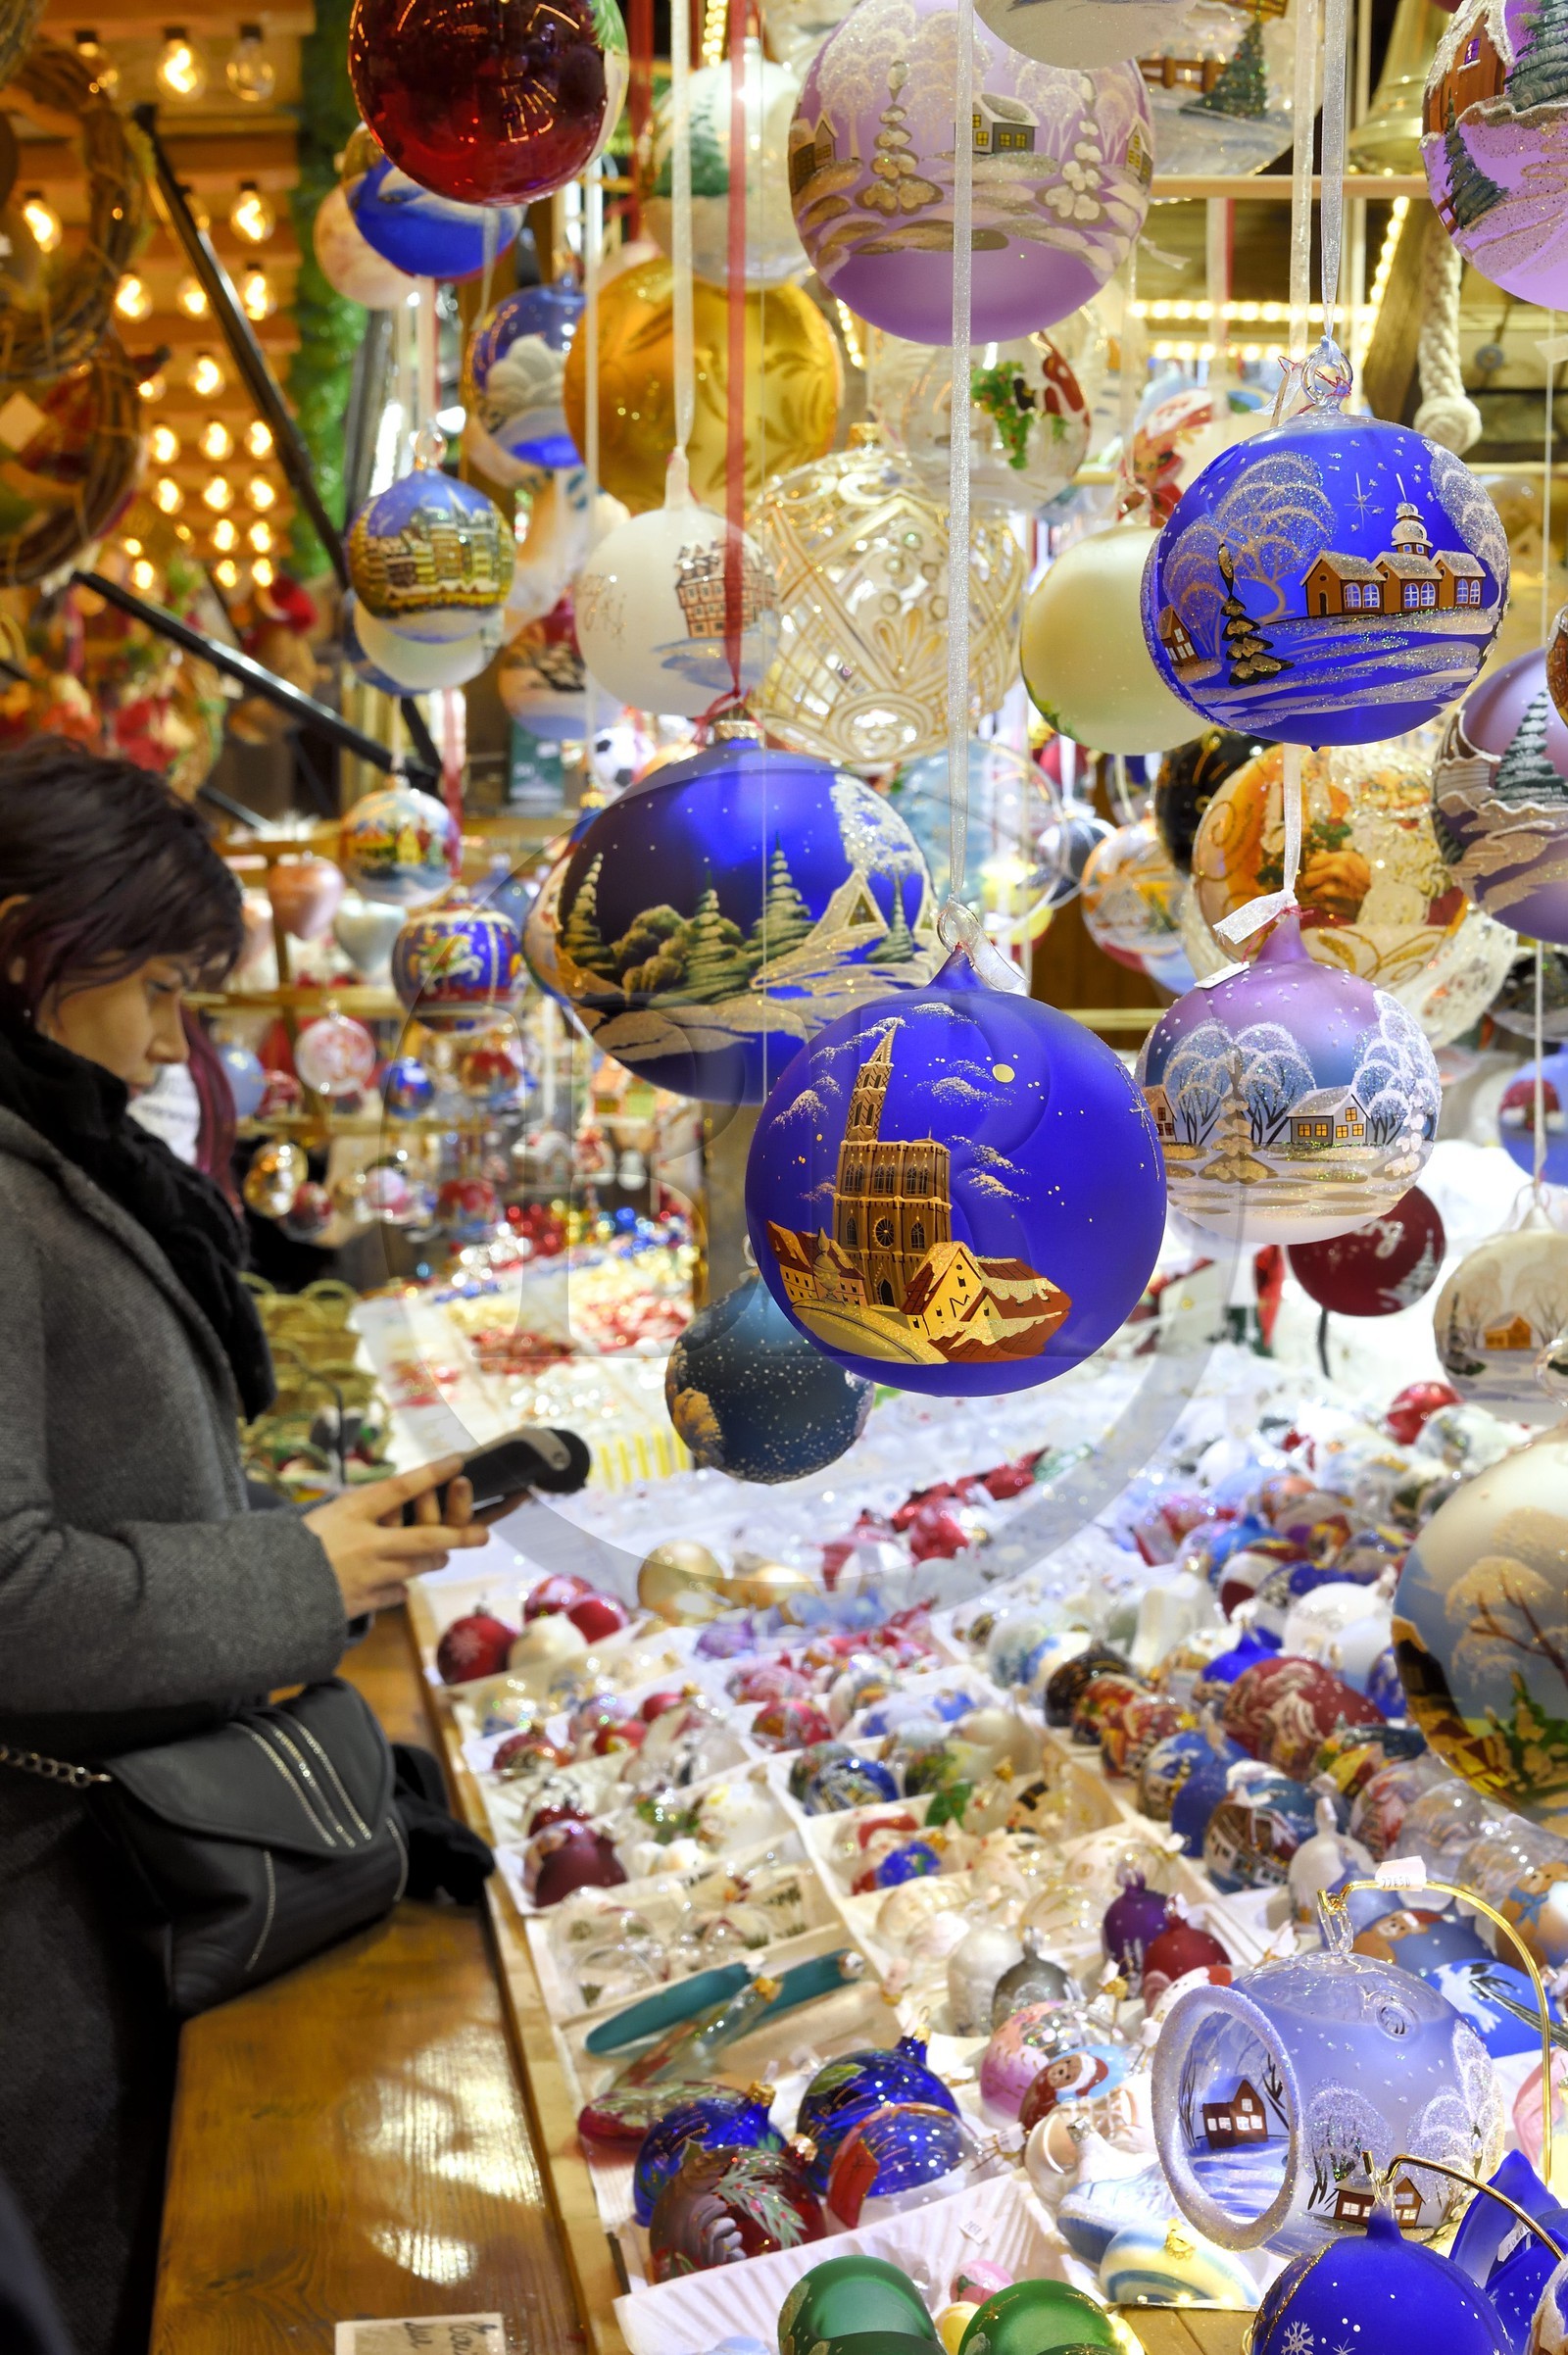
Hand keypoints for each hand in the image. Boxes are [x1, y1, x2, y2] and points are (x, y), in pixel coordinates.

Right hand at [305, 1456, 487, 1620]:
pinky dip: (401, 1587)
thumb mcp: (323, 1513)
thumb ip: (359, 1507)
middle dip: (460, 1534)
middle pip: (427, 1537)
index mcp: (352, 1512)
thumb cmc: (288, 1545)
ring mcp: (370, 1575)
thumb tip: (393, 1499)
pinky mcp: (365, 1601)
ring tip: (442, 1552)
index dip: (432, 1474)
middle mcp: (368, 1542)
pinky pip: (397, 1593)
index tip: (458, 1460)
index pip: (400, 1487)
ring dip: (433, 1558)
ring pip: (419, 1566)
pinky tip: (400, 1584)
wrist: (267, 1592)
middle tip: (484, 1534)